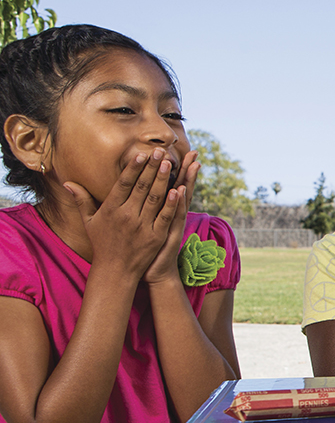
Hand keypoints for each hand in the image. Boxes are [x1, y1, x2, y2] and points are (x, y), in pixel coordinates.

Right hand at [66, 149, 181, 280]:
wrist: (115, 271)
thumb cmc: (102, 243)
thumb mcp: (89, 222)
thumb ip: (82, 200)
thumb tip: (67, 182)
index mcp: (111, 210)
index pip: (123, 184)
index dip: (133, 169)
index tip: (140, 154)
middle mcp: (126, 216)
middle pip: (141, 187)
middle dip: (151, 168)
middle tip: (159, 151)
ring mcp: (142, 226)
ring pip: (155, 198)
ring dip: (163, 180)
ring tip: (169, 163)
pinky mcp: (156, 236)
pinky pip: (165, 216)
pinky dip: (172, 203)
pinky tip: (179, 190)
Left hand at [144, 151, 200, 285]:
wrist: (155, 273)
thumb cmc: (146, 250)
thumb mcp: (147, 227)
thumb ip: (146, 210)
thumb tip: (140, 196)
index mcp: (166, 211)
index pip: (174, 186)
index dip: (179, 170)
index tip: (184, 153)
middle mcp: (173, 215)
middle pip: (182, 187)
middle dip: (187, 170)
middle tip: (194, 152)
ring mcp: (174, 223)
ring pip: (182, 198)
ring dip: (187, 181)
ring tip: (193, 164)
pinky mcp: (170, 233)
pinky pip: (174, 215)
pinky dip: (178, 203)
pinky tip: (180, 190)